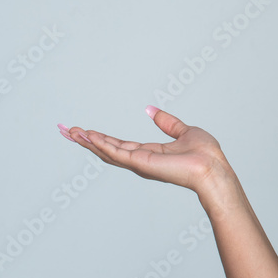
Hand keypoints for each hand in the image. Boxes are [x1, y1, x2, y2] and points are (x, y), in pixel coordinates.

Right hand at [57, 106, 232, 196]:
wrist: (213, 167)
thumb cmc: (205, 154)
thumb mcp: (184, 131)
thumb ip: (167, 123)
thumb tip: (151, 111)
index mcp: (149, 154)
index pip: (118, 145)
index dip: (100, 137)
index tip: (82, 130)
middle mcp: (140, 161)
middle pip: (106, 149)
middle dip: (85, 140)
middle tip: (64, 130)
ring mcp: (140, 164)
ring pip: (107, 152)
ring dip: (88, 142)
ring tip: (70, 131)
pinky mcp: (142, 164)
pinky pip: (117, 153)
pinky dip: (102, 144)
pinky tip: (88, 136)